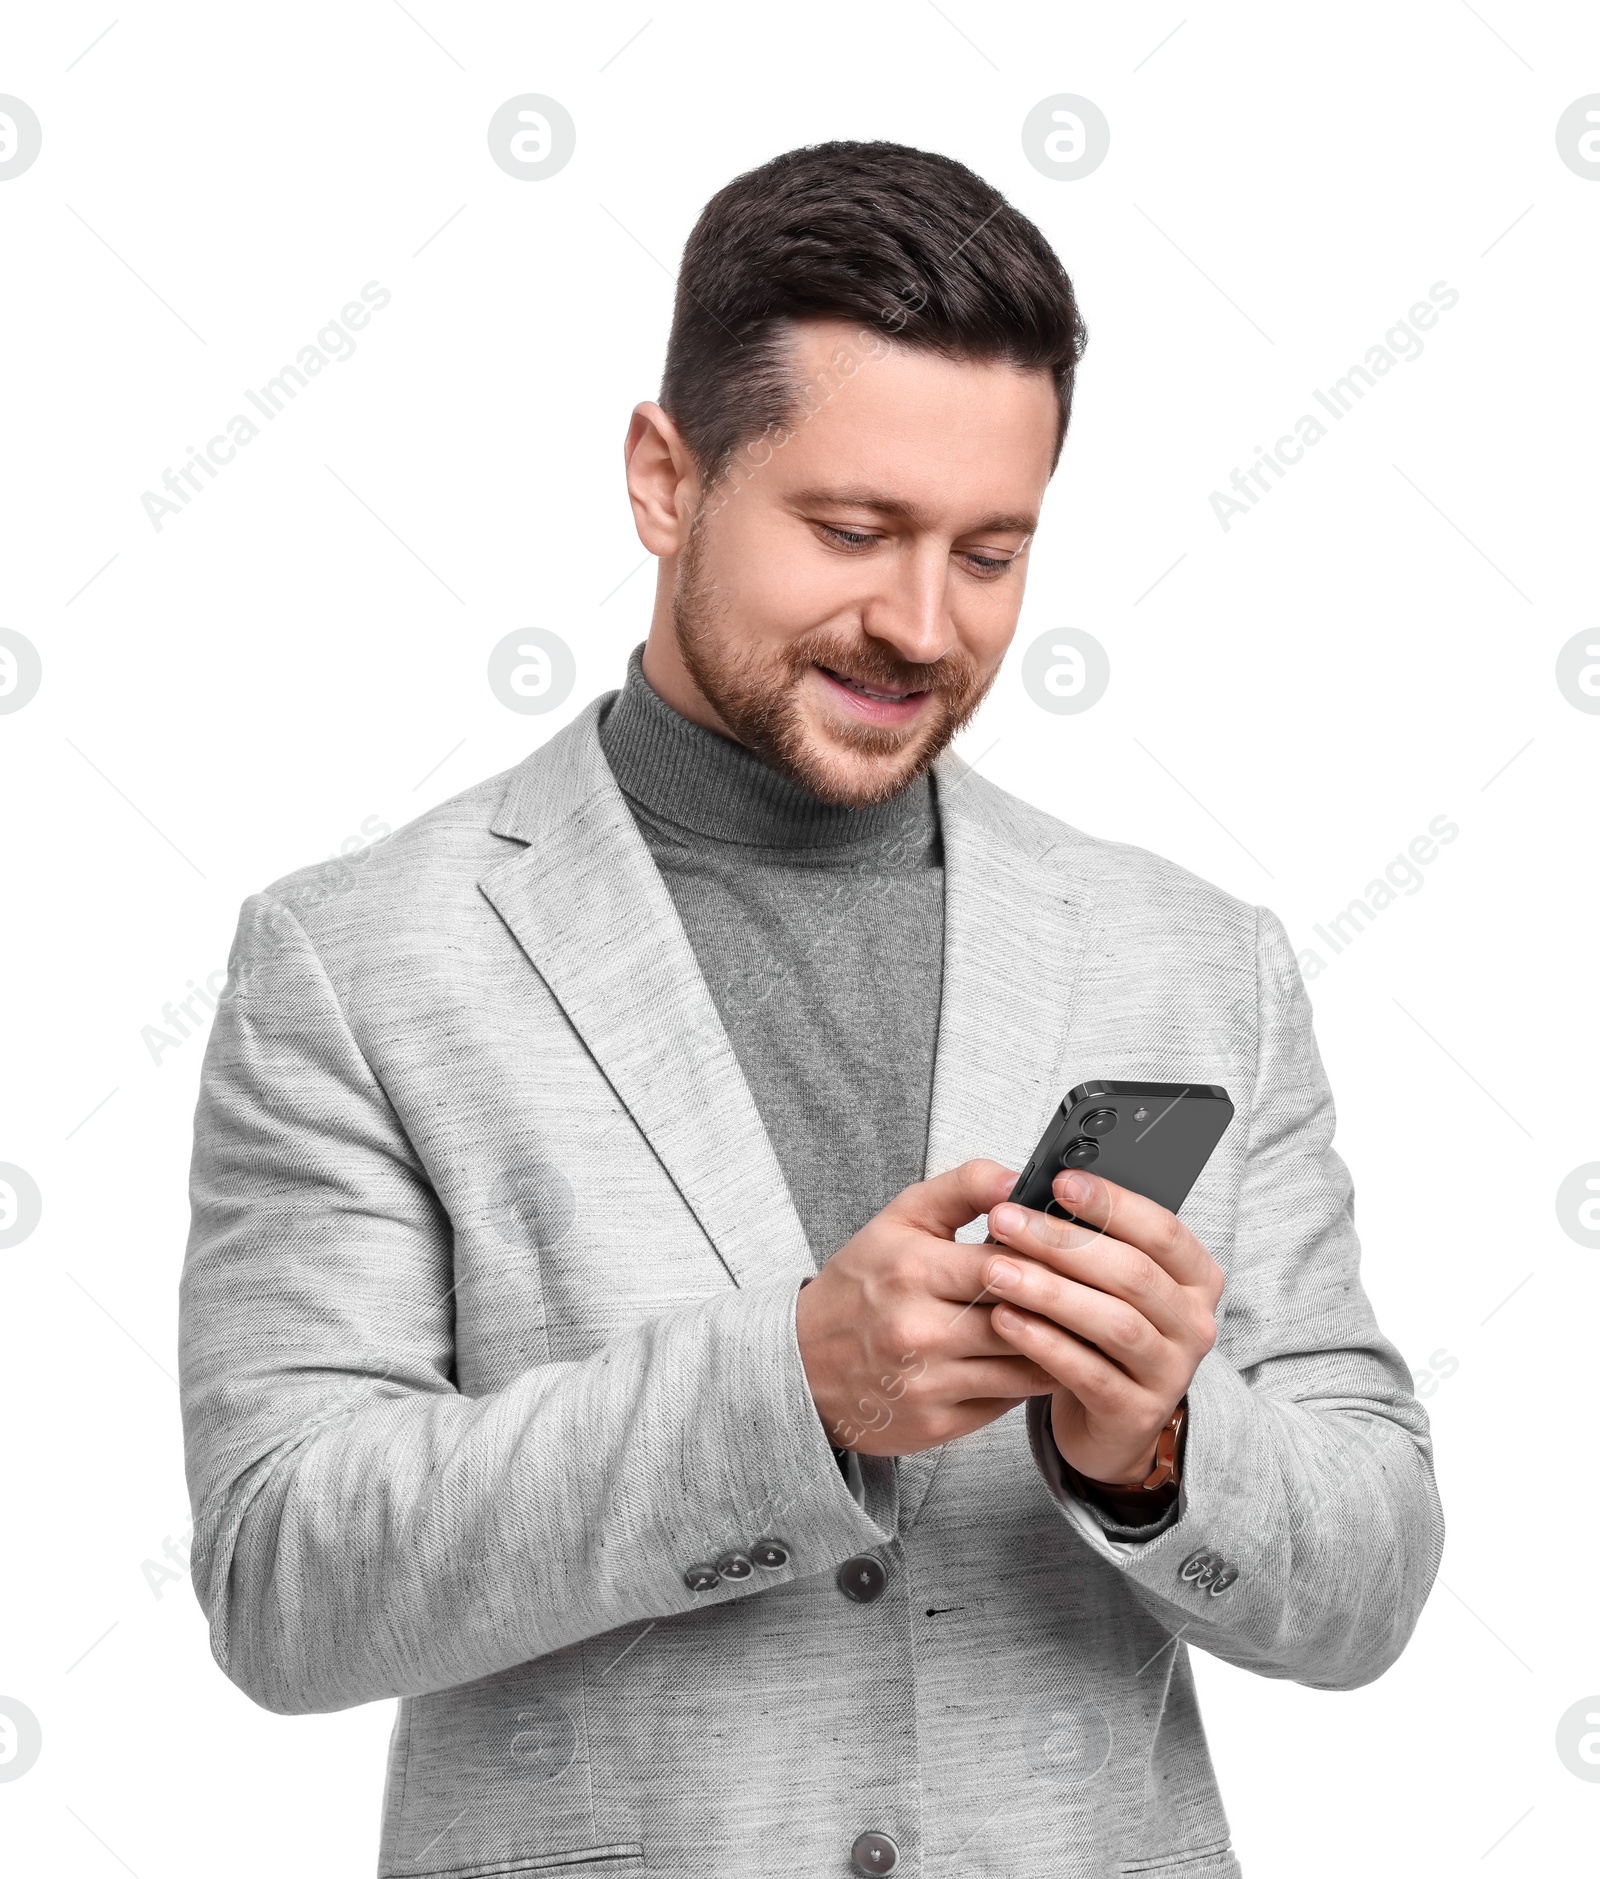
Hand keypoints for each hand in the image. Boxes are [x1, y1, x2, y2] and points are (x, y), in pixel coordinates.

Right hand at [795, 1160, 1060, 1456]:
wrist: (803, 1366)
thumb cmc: (859, 1286)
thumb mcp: (900, 1219)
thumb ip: (965, 1188)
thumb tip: (1021, 1180)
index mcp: (910, 1270)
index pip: (1005, 1262)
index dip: (1050, 1257)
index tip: (1079, 1250)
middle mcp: (917, 1329)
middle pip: (1022, 1315)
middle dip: (1065, 1303)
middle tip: (1100, 1292)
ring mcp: (928, 1382)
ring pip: (1025, 1364)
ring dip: (1061, 1346)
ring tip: (1084, 1325)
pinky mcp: (937, 1422)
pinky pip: (1009, 1401)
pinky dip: (1033, 1378)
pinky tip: (1045, 1358)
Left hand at [983, 1167, 1223, 1485]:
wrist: (1108, 1420)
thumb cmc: (1099, 1332)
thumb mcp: (1106, 1282)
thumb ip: (1089, 1240)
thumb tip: (1036, 1194)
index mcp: (1196, 1278)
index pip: (1163, 1230)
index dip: (1113, 1202)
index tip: (1060, 1181)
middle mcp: (1194, 1324)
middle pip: (1133, 1274)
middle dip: (1064, 1242)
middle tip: (1005, 1221)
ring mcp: (1171, 1373)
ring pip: (1113, 1323)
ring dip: (1049, 1292)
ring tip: (994, 1271)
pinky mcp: (1136, 1413)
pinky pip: (1089, 1373)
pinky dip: (1043, 1343)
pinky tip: (1003, 1319)